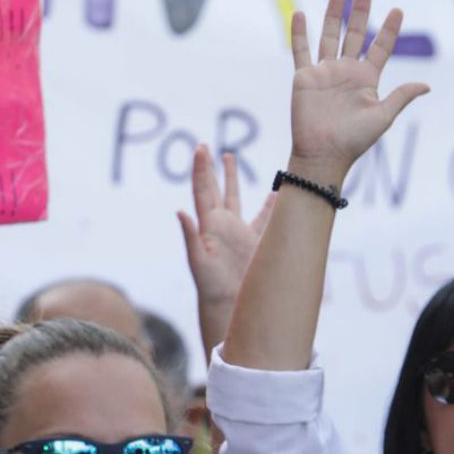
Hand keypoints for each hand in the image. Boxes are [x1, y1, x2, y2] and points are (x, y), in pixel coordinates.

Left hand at [178, 145, 274, 309]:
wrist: (230, 306)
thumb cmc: (211, 288)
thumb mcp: (199, 263)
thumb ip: (190, 237)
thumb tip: (180, 212)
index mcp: (209, 225)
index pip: (204, 190)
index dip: (202, 169)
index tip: (201, 147)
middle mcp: (222, 225)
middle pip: (216, 189)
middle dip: (212, 168)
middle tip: (207, 146)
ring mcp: (238, 232)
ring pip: (236, 198)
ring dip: (232, 178)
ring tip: (230, 156)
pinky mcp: (254, 242)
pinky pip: (264, 217)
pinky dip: (269, 203)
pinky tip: (273, 191)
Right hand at [289, 0, 428, 183]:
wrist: (323, 154)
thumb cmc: (354, 141)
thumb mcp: (383, 117)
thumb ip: (401, 97)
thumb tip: (427, 85)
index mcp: (367, 79)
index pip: (380, 48)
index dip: (389, 30)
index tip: (398, 10)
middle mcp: (346, 72)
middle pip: (355, 35)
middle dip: (360, 12)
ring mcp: (324, 73)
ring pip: (329, 37)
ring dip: (333, 16)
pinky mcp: (304, 78)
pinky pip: (301, 51)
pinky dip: (299, 33)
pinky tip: (300, 14)